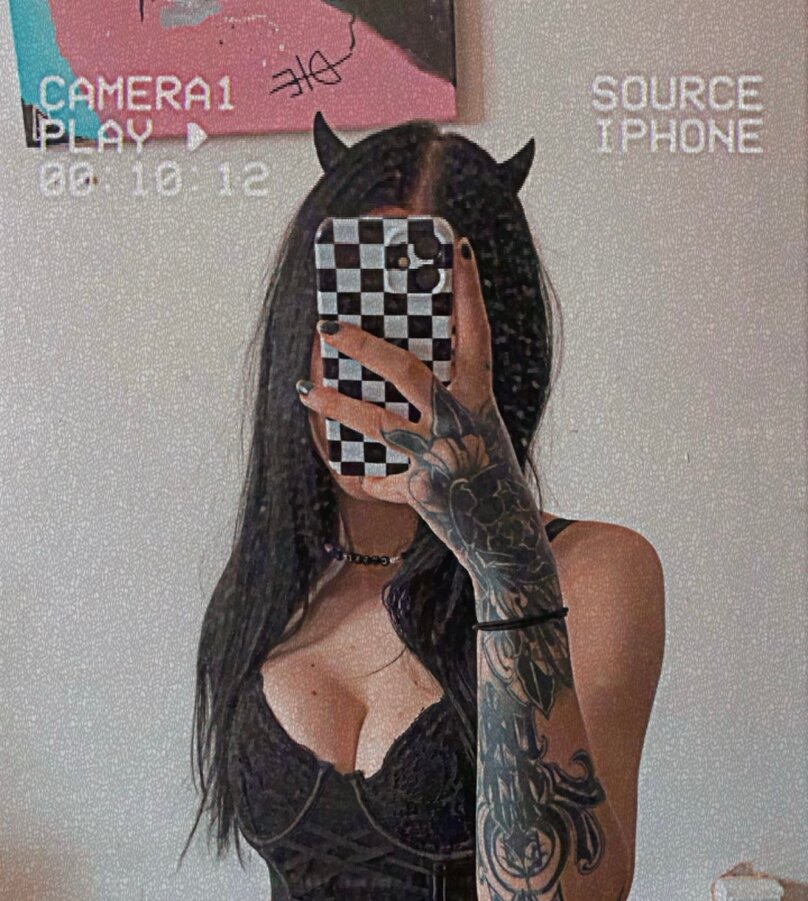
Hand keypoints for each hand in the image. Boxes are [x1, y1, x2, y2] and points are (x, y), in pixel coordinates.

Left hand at [297, 237, 542, 580]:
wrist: (506, 544)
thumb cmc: (490, 483)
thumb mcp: (477, 437)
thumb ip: (440, 413)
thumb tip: (390, 389)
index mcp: (481, 400)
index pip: (475, 335)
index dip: (467, 291)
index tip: (458, 246)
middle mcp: (462, 422)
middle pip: (409, 372)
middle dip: (365, 347)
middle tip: (326, 326)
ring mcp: (440, 457)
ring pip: (378, 422)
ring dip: (337, 406)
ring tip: (305, 389)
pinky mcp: (420, 491)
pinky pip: (379, 478)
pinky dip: (364, 477)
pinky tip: (349, 472)